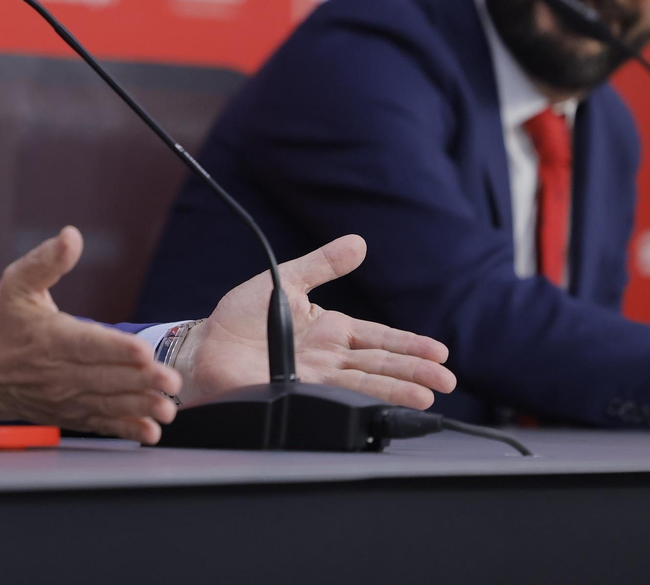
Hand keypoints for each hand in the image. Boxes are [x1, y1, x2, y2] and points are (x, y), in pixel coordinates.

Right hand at [0, 226, 180, 442]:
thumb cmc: (4, 325)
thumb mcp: (17, 284)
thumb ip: (46, 260)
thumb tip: (71, 236)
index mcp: (51, 337)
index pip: (87, 344)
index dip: (116, 349)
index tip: (143, 351)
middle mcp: (59, 372)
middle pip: (105, 378)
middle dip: (141, 380)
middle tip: (171, 380)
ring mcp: (66, 398)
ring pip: (107, 403)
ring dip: (140, 406)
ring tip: (167, 409)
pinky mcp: (70, 415)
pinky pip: (100, 424)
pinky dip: (125, 430)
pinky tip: (149, 432)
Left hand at [176, 234, 456, 408]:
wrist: (204, 345)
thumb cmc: (239, 316)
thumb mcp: (285, 280)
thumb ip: (322, 264)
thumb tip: (358, 242)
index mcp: (330, 330)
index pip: (379, 338)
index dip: (409, 345)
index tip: (439, 353)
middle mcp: (328, 357)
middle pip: (379, 364)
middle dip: (414, 373)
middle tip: (445, 381)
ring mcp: (313, 377)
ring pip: (363, 383)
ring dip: (395, 390)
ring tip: (426, 396)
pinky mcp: (293, 391)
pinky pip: (330, 396)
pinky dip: (355, 401)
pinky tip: (378, 406)